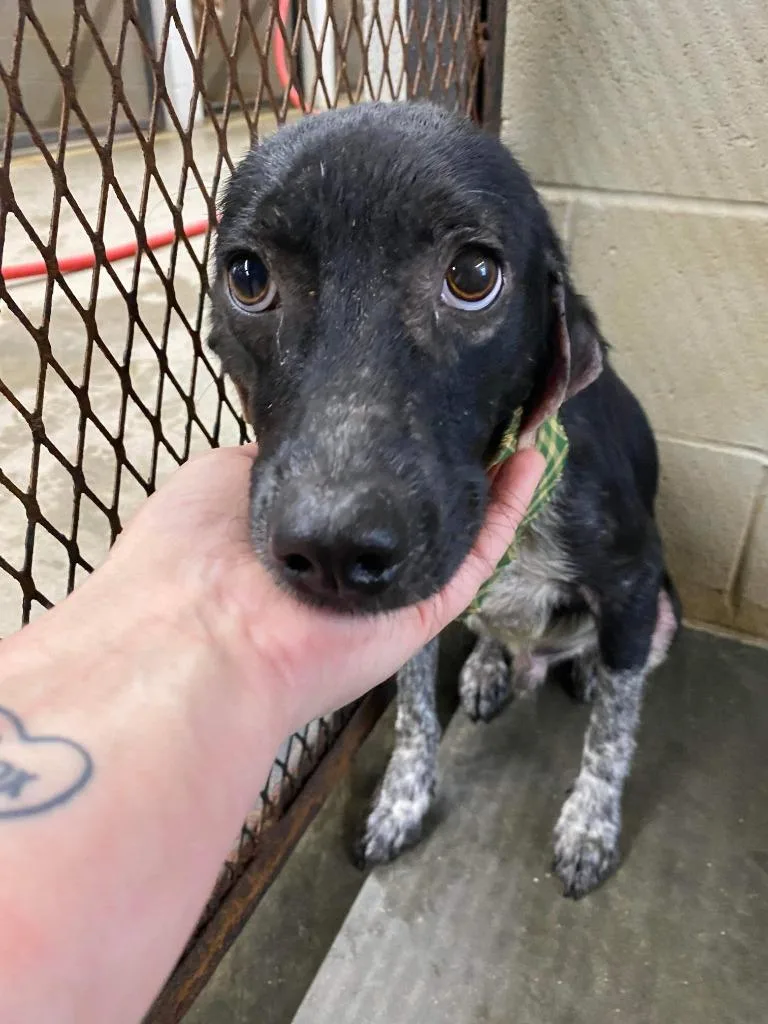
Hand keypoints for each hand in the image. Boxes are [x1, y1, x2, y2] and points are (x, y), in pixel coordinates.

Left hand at [104, 443, 544, 732]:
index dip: (390, 441)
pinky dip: (509, 504)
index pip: (358, 482)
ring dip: (489, 473)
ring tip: (517, 419)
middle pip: (412, 506)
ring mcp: (390, 586)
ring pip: (456, 525)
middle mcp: (350, 560)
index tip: (416, 395)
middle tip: (481, 404)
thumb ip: (270, 459)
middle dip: (445, 455)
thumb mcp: (220, 478)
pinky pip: (480, 552)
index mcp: (300, 532)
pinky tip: (529, 453)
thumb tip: (301, 440)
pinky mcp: (426, 607)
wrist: (204, 633)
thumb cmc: (194, 552)